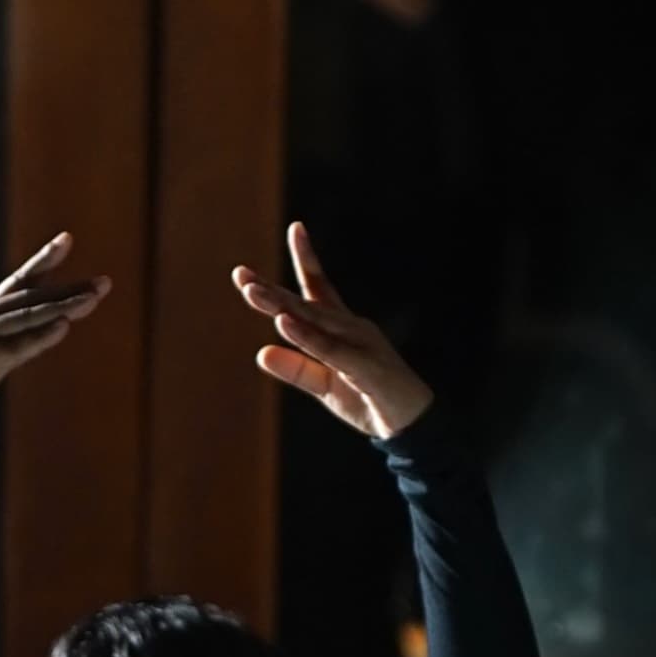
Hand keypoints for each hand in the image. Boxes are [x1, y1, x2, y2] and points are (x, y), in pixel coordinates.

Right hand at [0, 231, 110, 428]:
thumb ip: (17, 346)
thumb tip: (48, 334)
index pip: (18, 281)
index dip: (43, 261)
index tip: (67, 239)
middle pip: (31, 297)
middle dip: (69, 289)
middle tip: (103, 283)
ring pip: (27, 316)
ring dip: (62, 307)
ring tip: (91, 299)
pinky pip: (15, 345)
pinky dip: (40, 337)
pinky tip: (63, 327)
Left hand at [232, 223, 433, 442]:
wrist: (414, 425)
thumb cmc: (370, 400)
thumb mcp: (324, 386)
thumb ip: (297, 369)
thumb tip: (261, 352)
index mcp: (341, 328)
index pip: (319, 289)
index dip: (305, 260)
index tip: (289, 232)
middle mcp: (351, 328)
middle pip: (306, 302)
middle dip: (272, 289)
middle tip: (241, 275)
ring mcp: (360, 344)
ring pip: (315, 320)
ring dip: (282, 305)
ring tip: (253, 291)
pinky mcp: (366, 367)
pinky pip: (331, 349)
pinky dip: (307, 336)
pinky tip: (284, 322)